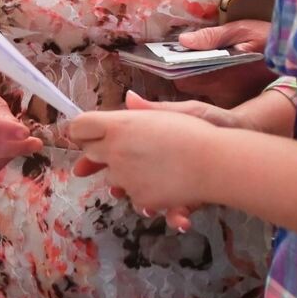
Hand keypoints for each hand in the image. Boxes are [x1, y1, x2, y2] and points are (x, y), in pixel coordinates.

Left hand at [67, 93, 223, 218]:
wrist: (217, 164)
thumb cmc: (197, 131)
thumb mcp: (171, 112)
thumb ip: (144, 109)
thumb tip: (129, 99)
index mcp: (119, 126)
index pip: (79, 126)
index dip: (81, 129)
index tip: (87, 131)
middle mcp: (116, 152)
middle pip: (90, 153)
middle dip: (101, 151)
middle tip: (123, 146)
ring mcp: (126, 178)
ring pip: (110, 178)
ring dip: (122, 173)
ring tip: (149, 165)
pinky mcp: (139, 198)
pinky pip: (131, 195)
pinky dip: (142, 190)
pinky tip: (160, 181)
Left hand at [162, 21, 276, 104]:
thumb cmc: (269, 41)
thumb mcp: (243, 30)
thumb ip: (212, 36)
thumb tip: (184, 40)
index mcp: (222, 75)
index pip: (183, 80)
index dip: (171, 71)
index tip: (163, 60)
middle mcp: (224, 93)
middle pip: (187, 89)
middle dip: (179, 75)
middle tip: (173, 61)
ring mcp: (231, 101)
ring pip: (198, 96)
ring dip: (192, 83)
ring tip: (186, 67)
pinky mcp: (238, 104)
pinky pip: (212, 100)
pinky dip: (205, 90)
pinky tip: (207, 76)